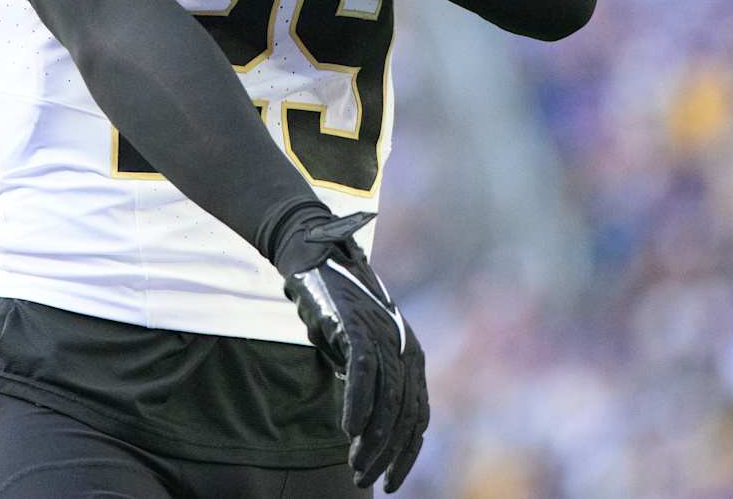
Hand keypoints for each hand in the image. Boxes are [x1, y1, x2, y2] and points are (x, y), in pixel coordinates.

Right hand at [276, 210, 428, 492]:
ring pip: (386, 400)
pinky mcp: (356, 326)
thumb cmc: (334, 308)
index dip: (405, 454)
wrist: (315, 257)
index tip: (389, 481)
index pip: (417, 417)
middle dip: (385, 454)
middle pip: (404, 415)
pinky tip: (348, 429)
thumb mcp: (359, 349)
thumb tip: (365, 425)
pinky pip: (362, 373)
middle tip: (363, 478)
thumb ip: (371, 381)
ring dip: (370, 439)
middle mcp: (405, 347)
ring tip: (354, 464)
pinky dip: (357, 403)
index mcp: (411, 356)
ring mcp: (382, 336)